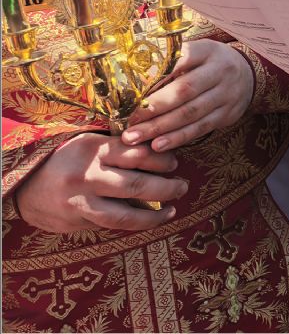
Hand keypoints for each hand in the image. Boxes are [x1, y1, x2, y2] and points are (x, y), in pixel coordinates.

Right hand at [15, 132, 186, 233]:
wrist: (24, 187)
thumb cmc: (66, 159)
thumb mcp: (89, 143)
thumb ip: (120, 149)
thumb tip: (161, 155)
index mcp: (93, 150)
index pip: (137, 154)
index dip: (161, 160)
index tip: (175, 164)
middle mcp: (87, 177)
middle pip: (136, 185)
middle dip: (166, 188)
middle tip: (183, 186)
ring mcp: (80, 203)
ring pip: (124, 216)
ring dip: (154, 216)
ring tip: (172, 211)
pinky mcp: (76, 223)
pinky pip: (109, 226)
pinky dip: (132, 224)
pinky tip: (147, 220)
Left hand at [121, 40, 253, 151]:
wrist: (248, 74)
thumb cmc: (208, 63)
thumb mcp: (196, 52)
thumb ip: (170, 60)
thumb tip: (129, 75)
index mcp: (207, 51)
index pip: (180, 60)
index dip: (155, 75)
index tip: (130, 90)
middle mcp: (220, 71)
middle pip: (185, 90)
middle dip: (154, 108)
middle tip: (128, 121)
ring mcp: (226, 94)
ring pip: (191, 113)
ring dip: (161, 127)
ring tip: (135, 137)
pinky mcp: (228, 114)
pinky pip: (201, 128)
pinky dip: (178, 138)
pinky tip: (158, 145)